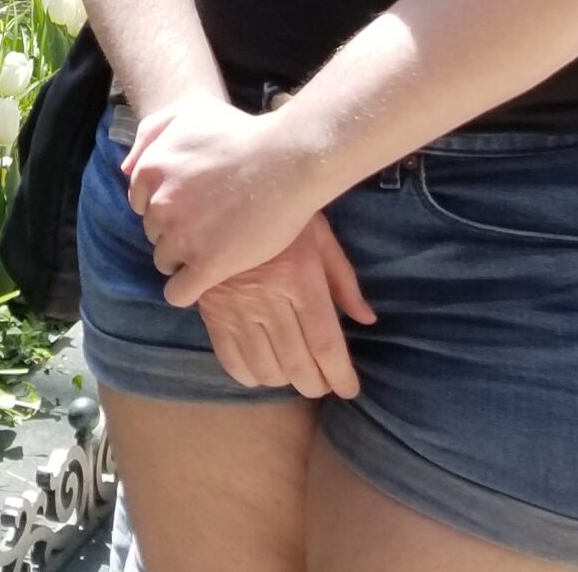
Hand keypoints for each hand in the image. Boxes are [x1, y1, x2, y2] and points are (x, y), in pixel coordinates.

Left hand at [123, 98, 329, 304]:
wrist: (285, 160)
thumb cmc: (240, 132)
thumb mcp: (188, 113)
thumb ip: (149, 134)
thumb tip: (126, 169)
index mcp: (150, 170)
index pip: (140, 203)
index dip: (165, 204)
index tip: (191, 203)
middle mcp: (159, 205)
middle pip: (153, 232)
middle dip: (175, 229)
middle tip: (208, 220)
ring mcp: (182, 238)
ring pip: (164, 261)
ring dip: (183, 257)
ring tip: (213, 245)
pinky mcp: (207, 265)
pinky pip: (178, 293)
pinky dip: (186, 290)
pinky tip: (204, 278)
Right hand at [197, 214, 373, 400]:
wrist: (222, 188)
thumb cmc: (280, 210)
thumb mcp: (319, 235)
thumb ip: (343, 280)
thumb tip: (367, 319)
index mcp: (300, 278)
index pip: (325, 344)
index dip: (340, 375)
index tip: (350, 389)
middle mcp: (268, 299)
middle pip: (298, 364)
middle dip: (316, 384)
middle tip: (325, 384)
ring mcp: (235, 307)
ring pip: (266, 369)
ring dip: (285, 381)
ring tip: (295, 373)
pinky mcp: (210, 311)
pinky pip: (231, 361)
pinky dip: (250, 376)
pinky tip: (263, 367)